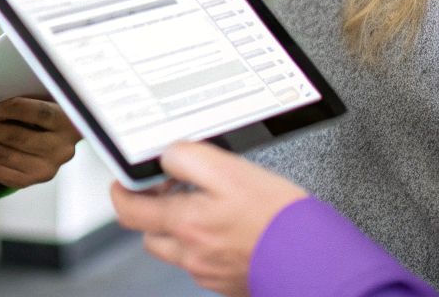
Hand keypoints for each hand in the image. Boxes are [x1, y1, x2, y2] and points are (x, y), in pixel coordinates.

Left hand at [0, 96, 80, 187]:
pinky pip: (4, 174)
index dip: (9, 107)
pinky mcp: (35, 180)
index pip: (37, 113)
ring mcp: (49, 168)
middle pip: (19, 136)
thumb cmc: (44, 106)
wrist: (57, 133)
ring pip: (7, 156)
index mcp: (69, 122)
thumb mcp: (42, 95)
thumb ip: (24, 94)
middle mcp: (63, 148)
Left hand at [108, 141, 306, 295]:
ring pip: (176, 249)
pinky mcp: (228, 281)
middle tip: (170, 190)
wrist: (316, 259)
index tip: (125, 181)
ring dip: (179, 228)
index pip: (129, 210)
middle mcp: (191, 253)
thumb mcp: (229, 170)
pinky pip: (202, 262)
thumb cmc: (278, 217)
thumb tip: (167, 157)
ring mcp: (209, 271)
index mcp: (185, 223)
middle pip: (150, 233)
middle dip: (153, 210)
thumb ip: (189, 158)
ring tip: (205, 206)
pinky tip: (229, 228)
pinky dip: (206, 244)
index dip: (122, 192)